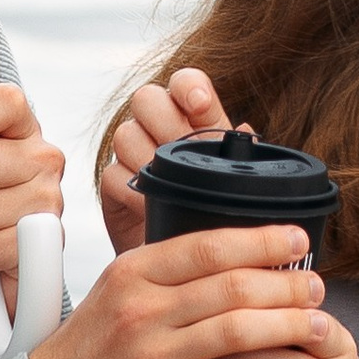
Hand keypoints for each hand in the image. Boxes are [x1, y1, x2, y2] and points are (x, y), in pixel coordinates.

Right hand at [28, 227, 326, 358]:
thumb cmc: (84, 356)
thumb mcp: (112, 295)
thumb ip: (161, 274)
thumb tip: (220, 252)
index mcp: (132, 274)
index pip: (206, 244)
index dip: (260, 238)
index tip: (295, 238)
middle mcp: (142, 309)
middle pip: (231, 285)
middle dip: (286, 283)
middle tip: (317, 286)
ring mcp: (152, 355)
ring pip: (238, 330)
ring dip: (289, 327)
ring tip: (322, 327)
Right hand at [98, 66, 231, 257]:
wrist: (186, 273)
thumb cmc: (218, 226)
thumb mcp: (237, 191)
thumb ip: (243, 159)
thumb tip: (247, 133)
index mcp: (198, 124)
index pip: (186, 85)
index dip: (188, 86)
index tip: (199, 104)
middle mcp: (162, 133)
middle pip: (147, 99)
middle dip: (163, 120)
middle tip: (180, 148)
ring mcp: (135, 157)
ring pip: (125, 133)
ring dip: (145, 156)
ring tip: (170, 185)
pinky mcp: (115, 187)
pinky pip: (111, 174)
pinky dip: (131, 190)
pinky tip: (150, 208)